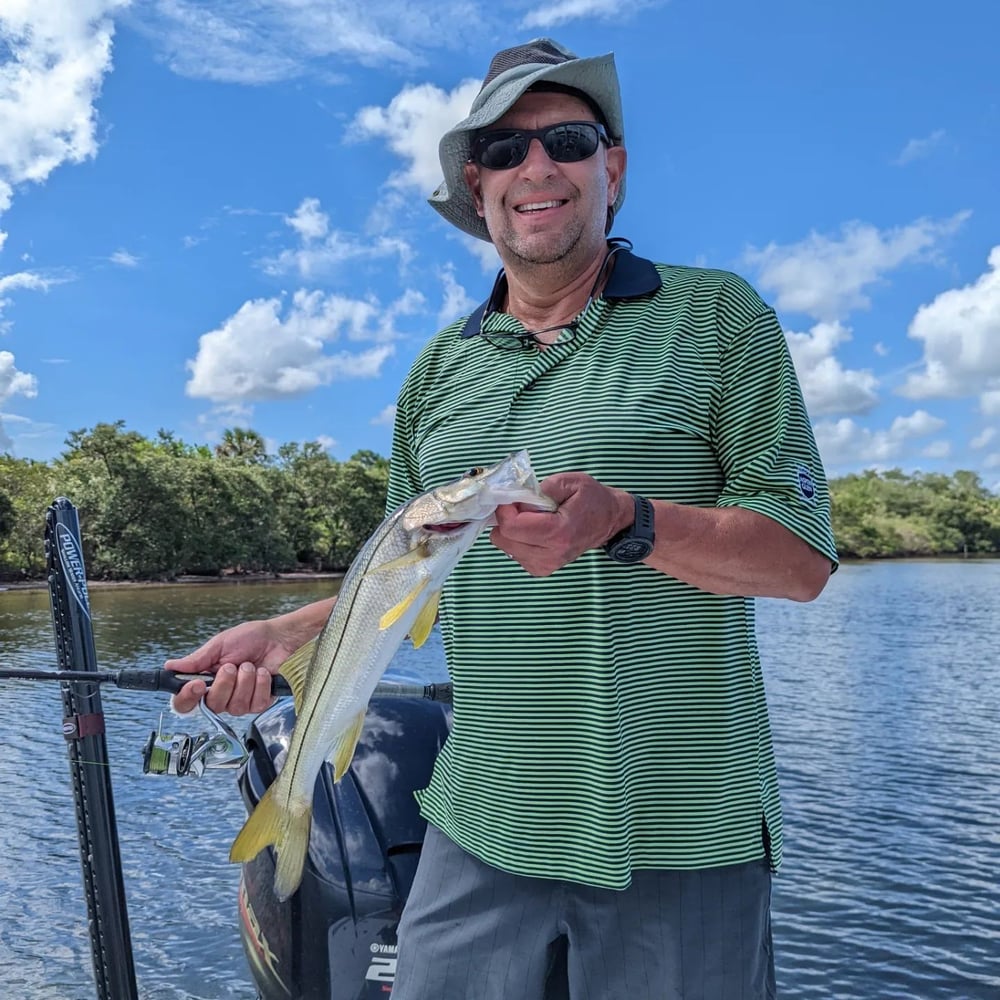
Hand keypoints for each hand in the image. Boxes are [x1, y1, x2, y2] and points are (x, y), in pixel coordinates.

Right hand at [165, 618, 299, 715]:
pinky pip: (255, 704)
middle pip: (212, 706)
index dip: (187, 698)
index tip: (198, 685)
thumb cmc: (251, 638)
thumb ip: (197, 660)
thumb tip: (171, 666)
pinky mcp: (260, 703)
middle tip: (232, 665)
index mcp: (206, 680)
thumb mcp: (220, 645)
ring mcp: (241, 700)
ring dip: (245, 681)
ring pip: (235, 706)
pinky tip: (263, 673)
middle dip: (224, 684)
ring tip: (250, 665)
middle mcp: (221, 694)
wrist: (279, 638)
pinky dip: (260, 685)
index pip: (186, 702)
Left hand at [490, 472, 632, 575]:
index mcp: (558, 532)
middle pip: (503, 539)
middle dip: (505, 519)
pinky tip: (533, 530)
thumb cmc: (592, 499)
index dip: (505, 509)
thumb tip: (517, 500)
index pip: (511, 527)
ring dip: (511, 530)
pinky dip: (517, 539)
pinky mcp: (541, 569)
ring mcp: (546, 565)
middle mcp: (551, 554)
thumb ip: (541, 489)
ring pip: (506, 547)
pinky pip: (514, 553)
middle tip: (520, 506)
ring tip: (531, 518)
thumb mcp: (570, 482)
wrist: (610, 521)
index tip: (512, 497)